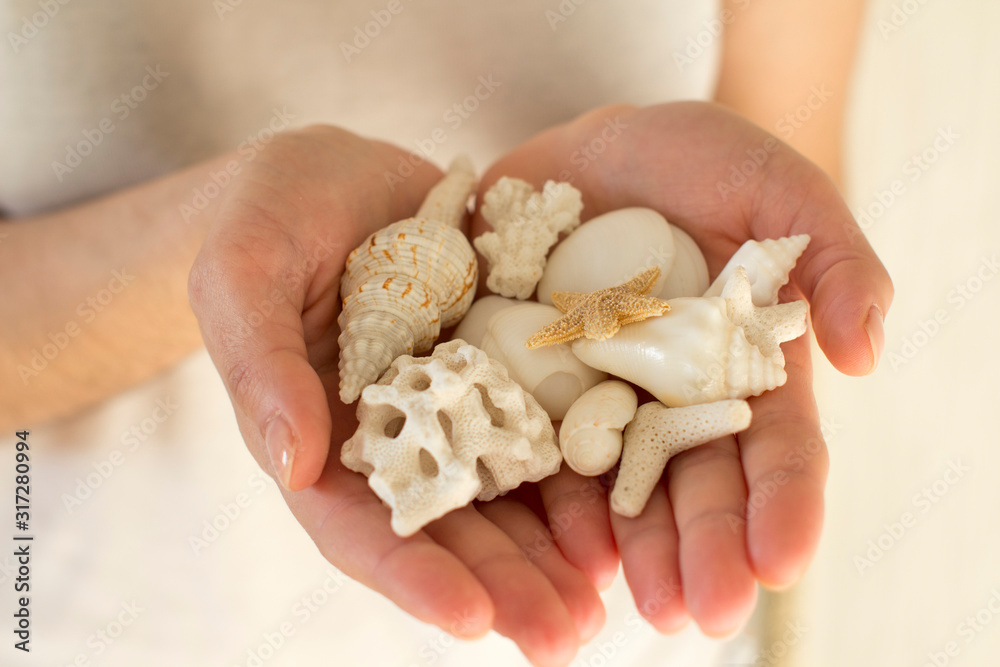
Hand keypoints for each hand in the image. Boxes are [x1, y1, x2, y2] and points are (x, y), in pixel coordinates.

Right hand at [187, 126, 602, 665]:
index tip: (468, 618)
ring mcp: (458, 405)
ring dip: (555, 553)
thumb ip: (259, 362)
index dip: (410, 573)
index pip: (359, 524)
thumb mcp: (244, 271)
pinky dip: (585, 471)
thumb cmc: (271, 216)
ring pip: (509, 495)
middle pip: (449, 529)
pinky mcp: (508, 366)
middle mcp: (399, 438)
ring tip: (607, 601)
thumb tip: (290, 464)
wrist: (341, 172)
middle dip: (504, 587)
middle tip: (565, 638)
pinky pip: (550, 425)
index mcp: (322, 437)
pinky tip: (628, 509)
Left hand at [470, 102, 893, 635]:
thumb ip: (833, 260)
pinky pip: (536, 451)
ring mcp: (598, 398)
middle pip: (692, 484)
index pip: (772, 445)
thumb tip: (867, 356)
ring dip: (629, 550)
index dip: (782, 502)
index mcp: (741, 368)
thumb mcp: (775, 188)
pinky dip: (548, 502)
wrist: (591, 146)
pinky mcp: (529, 384)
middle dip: (702, 549)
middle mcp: (670, 399)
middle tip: (701, 613)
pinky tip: (559, 549)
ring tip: (637, 604)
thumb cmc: (694, 160)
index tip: (782, 558)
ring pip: (616, 488)